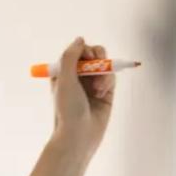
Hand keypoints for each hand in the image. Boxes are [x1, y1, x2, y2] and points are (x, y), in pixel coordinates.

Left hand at [51, 37, 114, 155]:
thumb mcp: (64, 78)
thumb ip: (71, 56)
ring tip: (99, 89)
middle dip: (98, 58)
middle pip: (94, 55)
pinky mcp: (105, 94)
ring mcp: (92, 85)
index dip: (85, 51)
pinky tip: (102, 93)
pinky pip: (111, 79)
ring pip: (105, 67)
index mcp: (64, 72)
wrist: (78, 136)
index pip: (78, 51)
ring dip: (104, 74)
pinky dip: (109, 82)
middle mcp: (78, 77)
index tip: (88, 59)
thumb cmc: (67, 109)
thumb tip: (80, 39)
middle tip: (98, 65)